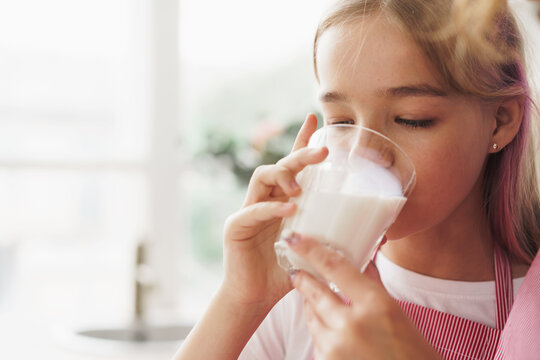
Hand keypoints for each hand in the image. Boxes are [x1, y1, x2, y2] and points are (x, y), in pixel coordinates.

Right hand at [220, 114, 328, 310]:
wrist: (256, 298)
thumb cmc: (286, 273)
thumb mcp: (318, 253)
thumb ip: (341, 240)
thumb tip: (380, 238)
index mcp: (284, 201)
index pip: (293, 165)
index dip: (302, 141)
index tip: (315, 118)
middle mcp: (266, 200)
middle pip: (281, 166)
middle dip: (301, 154)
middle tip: (323, 152)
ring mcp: (249, 210)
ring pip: (262, 177)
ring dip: (284, 177)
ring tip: (301, 188)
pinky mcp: (236, 226)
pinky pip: (253, 209)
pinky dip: (272, 208)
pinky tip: (290, 209)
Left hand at [286, 233, 441, 359]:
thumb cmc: (413, 352)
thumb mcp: (398, 313)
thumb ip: (374, 287)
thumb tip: (362, 264)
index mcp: (376, 304)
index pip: (335, 267)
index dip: (310, 249)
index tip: (295, 239)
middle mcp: (352, 324)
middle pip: (315, 292)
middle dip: (303, 280)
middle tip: (296, 272)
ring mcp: (337, 346)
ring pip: (312, 317)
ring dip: (311, 307)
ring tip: (313, 300)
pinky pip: (316, 340)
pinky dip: (320, 332)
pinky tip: (329, 329)